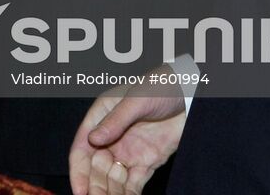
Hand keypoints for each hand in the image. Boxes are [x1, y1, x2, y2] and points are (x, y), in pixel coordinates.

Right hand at [68, 87, 185, 194]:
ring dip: (110, 193)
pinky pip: (134, 183)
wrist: (190, 94)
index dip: (78, 171)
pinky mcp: (146, 161)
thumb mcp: (136, 100)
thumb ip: (115, 120)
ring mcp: (128, 150)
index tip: (80, 190)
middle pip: (96, 168)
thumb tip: (93, 139)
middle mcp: (111, 137)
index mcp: (101, 117)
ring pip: (113, 179)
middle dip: (94, 187)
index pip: (82, 148)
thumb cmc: (160, 86)